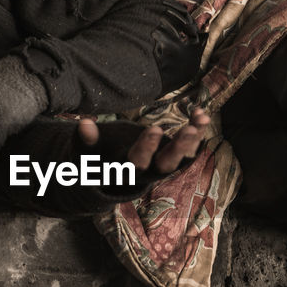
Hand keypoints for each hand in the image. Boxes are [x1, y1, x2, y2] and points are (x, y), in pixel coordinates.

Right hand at [76, 108, 209, 175]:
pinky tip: (201, 114)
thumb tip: (84, 123)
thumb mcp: (88, 152)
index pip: (137, 163)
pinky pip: (189, 148)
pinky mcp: (172, 158)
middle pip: (166, 166)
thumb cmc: (97, 158)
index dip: (147, 148)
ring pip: (182, 159)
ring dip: (193, 140)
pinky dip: (197, 131)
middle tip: (189, 130)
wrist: (111, 170)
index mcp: (125, 172)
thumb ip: (87, 141)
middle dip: (178, 149)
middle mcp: (147, 172)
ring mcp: (161, 166)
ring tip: (202, 119)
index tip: (155, 129)